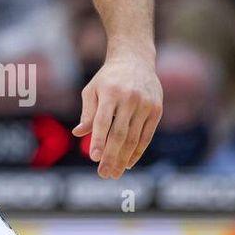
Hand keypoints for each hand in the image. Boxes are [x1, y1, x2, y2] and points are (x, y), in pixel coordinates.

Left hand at [72, 52, 162, 178]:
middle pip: (120, 134)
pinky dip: (138, 152)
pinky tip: (128, 163)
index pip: (104, 121)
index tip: (94, 158)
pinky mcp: (156, 110)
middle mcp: (129, 99)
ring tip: (115, 173)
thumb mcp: (92, 90)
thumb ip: (88, 113)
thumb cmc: (108, 78)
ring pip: (134, 138)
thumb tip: (78, 133)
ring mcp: (145, 105)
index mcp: (110, 93)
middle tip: (104, 174)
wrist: (135, 60)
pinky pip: (147, 136)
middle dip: (112, 156)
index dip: (99, 140)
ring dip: (124, 159)